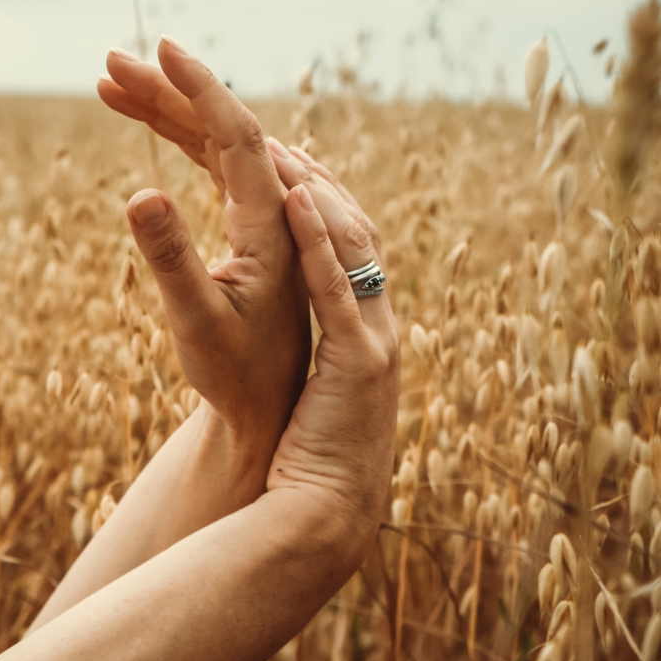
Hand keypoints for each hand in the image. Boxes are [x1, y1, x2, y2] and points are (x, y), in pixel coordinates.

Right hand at [99, 38, 310, 453]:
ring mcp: (261, 215)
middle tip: (108, 65)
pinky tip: (153, 124)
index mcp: (270, 224)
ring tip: (111, 87)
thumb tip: (139, 193)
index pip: (237, 137)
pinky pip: (215, 166)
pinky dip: (181, 142)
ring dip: (166, 112)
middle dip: (166, 93)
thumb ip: (170, 259)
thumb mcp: (195, 319)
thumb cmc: (234, 368)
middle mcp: (272, 209)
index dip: (199, 90)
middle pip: (220, 129)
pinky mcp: (248, 225)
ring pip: (214, 143)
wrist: (265, 399)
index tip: (161, 51)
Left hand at [267, 146, 399, 537]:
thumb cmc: (306, 462)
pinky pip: (336, 290)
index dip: (322, 205)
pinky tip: (294, 202)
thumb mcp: (314, 398)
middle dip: (320, 185)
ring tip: (283, 154)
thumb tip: (292, 345)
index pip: (351, 251)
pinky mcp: (357, 363)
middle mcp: (380, 328)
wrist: (322, 516)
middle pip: (359, 236)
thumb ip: (314, 363)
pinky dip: (317, 243)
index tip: (289, 169)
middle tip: (282, 143)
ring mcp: (375, 343)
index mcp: (365, 332)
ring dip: (317, 197)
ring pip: (354, 249)